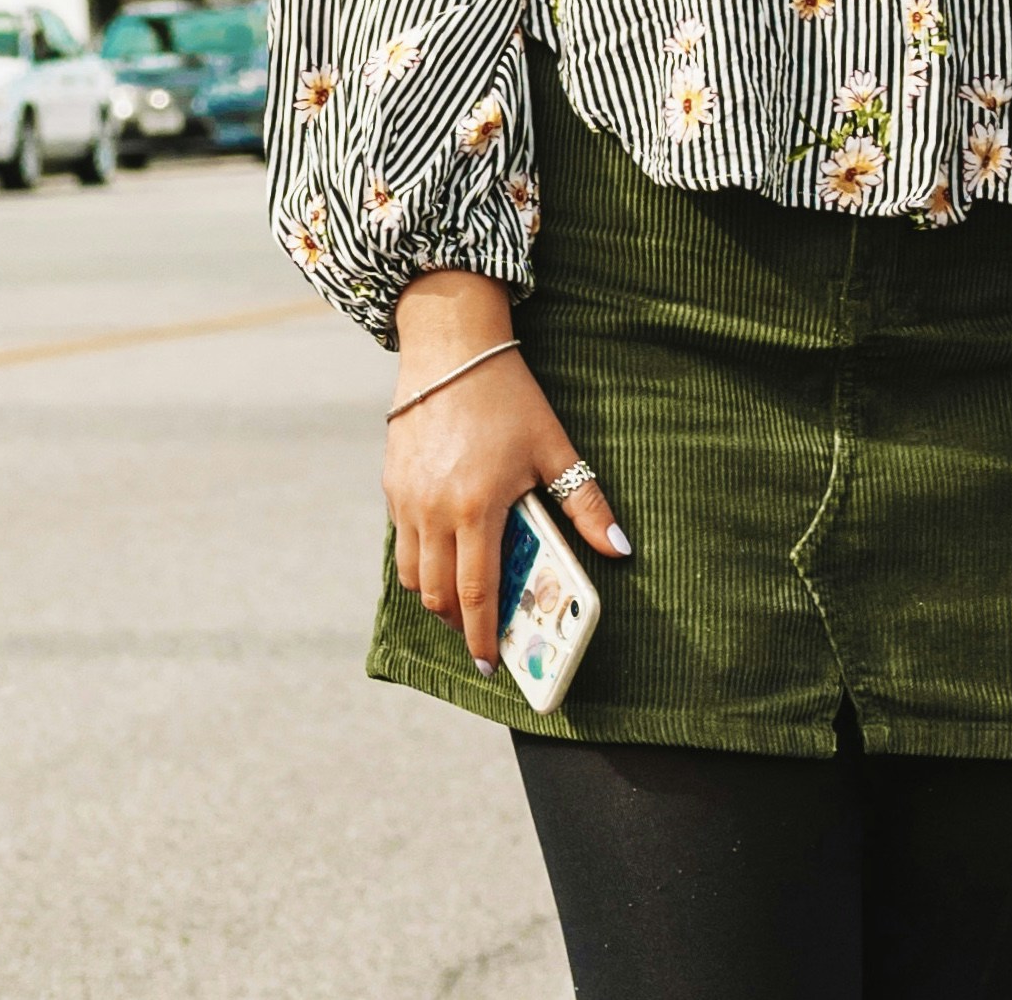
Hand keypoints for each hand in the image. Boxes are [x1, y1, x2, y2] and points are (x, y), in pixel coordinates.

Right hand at [384, 284, 628, 666]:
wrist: (451, 345)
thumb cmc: (508, 395)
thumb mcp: (554, 445)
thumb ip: (586, 504)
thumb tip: (620, 550)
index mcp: (478, 506)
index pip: (477, 594)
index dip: (484, 637)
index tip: (492, 666)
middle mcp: (435, 510)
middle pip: (437, 596)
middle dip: (459, 625)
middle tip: (481, 632)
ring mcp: (406, 499)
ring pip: (412, 575)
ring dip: (435, 595)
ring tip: (463, 595)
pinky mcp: (391, 484)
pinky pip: (402, 541)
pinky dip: (420, 559)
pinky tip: (446, 546)